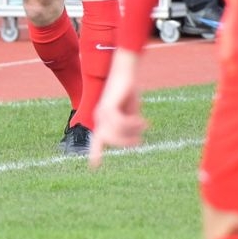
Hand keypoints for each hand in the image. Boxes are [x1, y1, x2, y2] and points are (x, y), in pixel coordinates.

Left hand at [89, 51, 145, 166]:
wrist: (126, 71)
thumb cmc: (128, 90)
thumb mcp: (131, 111)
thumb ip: (130, 124)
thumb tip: (135, 139)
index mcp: (104, 119)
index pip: (97, 139)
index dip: (96, 153)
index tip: (94, 167)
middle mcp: (100, 117)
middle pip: (109, 139)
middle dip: (124, 143)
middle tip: (140, 140)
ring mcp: (103, 112)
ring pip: (115, 132)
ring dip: (131, 132)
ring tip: (143, 124)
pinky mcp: (109, 106)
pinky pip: (120, 123)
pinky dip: (132, 124)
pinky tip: (141, 120)